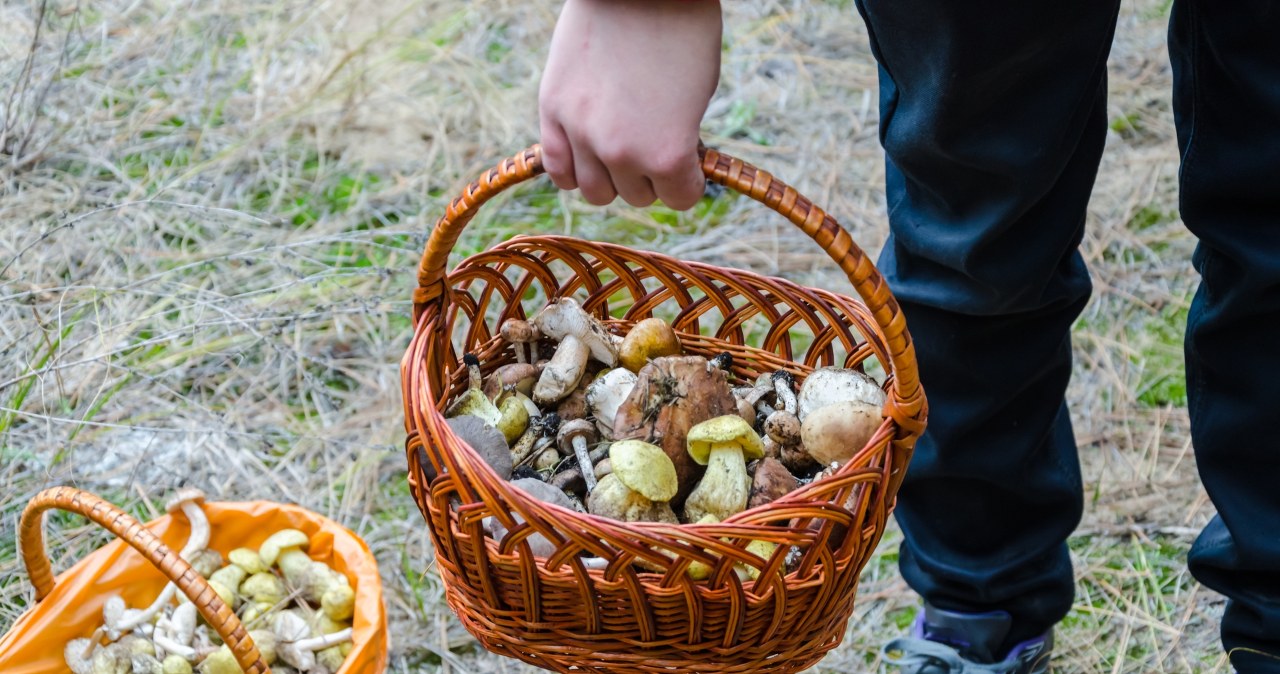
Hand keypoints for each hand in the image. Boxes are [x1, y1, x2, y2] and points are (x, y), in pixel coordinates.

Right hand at [539, 0, 721, 210]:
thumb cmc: (683, 32)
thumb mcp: (698, 97)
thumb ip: (677, 140)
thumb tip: (661, 167)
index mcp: (668, 153)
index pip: (680, 199)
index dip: (687, 179)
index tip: (687, 160)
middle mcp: (621, 153)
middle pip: (635, 195)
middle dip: (649, 173)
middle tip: (651, 138)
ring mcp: (581, 133)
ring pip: (594, 191)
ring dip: (611, 175)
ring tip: (619, 144)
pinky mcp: (552, 110)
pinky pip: (557, 168)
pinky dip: (573, 168)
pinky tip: (587, 151)